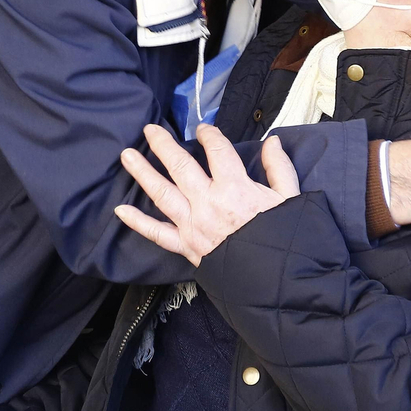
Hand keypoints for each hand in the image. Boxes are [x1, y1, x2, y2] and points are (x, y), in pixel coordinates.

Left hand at [114, 124, 299, 266]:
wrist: (277, 281)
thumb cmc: (285, 239)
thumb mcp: (289, 199)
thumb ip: (279, 168)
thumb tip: (272, 142)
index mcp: (235, 188)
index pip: (217, 151)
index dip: (209, 135)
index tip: (203, 129)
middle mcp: (208, 203)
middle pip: (180, 166)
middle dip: (163, 145)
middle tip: (149, 129)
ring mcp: (193, 225)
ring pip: (161, 193)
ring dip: (142, 172)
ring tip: (127, 155)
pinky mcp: (186, 247)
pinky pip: (157, 233)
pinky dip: (137, 222)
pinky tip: (120, 210)